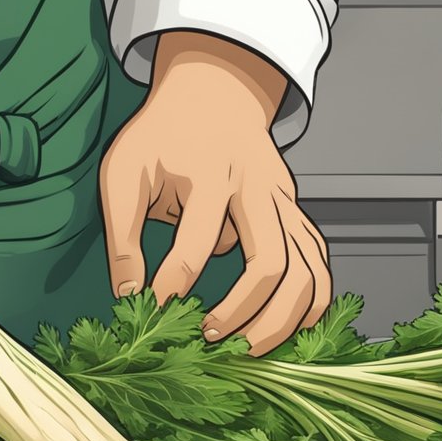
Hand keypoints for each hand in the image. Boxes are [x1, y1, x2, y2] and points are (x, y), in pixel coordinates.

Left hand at [100, 32, 330, 355]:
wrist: (213, 93)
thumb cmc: (162, 135)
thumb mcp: (123, 171)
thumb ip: (123, 235)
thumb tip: (128, 296)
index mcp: (212, 174)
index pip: (197, 243)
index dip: (173, 285)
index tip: (154, 311)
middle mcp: (259, 189)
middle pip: (271, 263)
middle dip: (242, 312)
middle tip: (209, 337)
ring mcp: (287, 202)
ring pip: (307, 271)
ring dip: (282, 319)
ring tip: (246, 348)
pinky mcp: (298, 214)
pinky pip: (318, 266)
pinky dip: (310, 304)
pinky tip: (283, 329)